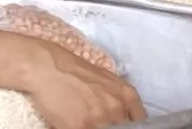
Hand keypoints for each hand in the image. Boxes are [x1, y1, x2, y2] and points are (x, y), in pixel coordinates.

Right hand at [20, 36, 146, 128]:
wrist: (50, 69)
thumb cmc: (77, 73)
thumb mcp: (109, 83)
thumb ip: (120, 101)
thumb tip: (123, 118)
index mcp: (127, 96)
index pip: (141, 122)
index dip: (131, 126)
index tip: (123, 126)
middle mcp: (117, 108)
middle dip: (113, 127)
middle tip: (102, 122)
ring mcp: (99, 120)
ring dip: (98, 128)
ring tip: (88, 122)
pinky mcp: (79, 127)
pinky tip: (77, 124)